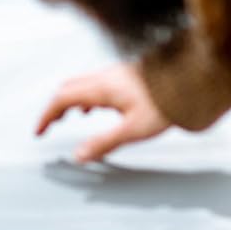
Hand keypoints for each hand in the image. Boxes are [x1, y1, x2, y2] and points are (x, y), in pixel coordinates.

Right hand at [35, 62, 170, 162]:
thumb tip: (79, 156)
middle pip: (67, 88)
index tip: (39, 131)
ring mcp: (114, 73)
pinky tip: (96, 107)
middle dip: (54, 107)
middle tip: (49, 125)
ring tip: (69, 117)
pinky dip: (86, 96)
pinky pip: (95, 83)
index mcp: (100, 88)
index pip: (61, 99)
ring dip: (69, 101)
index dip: (46, 116)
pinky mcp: (125, 75)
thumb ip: (103, 143)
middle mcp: (103, 77)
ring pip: (81, 84)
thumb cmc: (165, 103)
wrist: (191, 79)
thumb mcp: (133, 129)